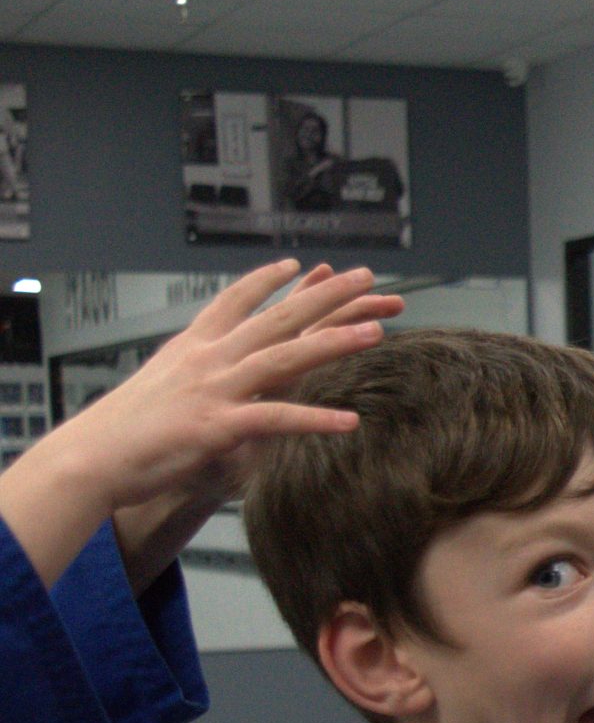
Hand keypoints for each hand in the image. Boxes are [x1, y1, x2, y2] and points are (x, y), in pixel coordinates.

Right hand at [0, 260, 400, 588]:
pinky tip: (349, 421)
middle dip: (324, 295)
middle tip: (365, 276)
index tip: (298, 264)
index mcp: (192, 347)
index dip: (267, 281)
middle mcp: (207, 359)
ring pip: (285, 358)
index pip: (234, 301)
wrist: (88, 458)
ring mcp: (214, 390)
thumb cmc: (123, 429)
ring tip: (376, 332)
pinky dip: (314, 419)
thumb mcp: (161, 386)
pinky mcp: (217, 426)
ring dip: (334, 343)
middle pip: (276, 318)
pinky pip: (275, 419)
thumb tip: (203, 369)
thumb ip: (191, 372)